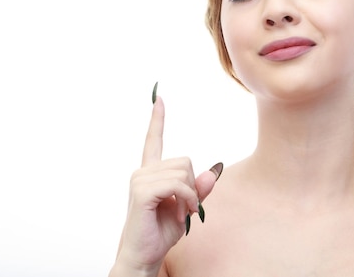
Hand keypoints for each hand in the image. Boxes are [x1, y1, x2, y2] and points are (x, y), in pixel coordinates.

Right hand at [113, 92, 219, 276]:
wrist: (144, 256)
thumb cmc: (160, 233)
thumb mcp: (187, 208)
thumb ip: (199, 190)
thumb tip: (214, 171)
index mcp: (151, 173)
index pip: (154, 140)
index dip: (158, 119)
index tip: (159, 98)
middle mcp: (143, 172)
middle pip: (185, 161)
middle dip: (193, 186)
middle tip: (186, 208)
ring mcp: (140, 180)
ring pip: (183, 173)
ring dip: (191, 197)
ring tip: (182, 213)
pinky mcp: (142, 191)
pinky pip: (177, 185)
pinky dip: (187, 200)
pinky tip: (182, 213)